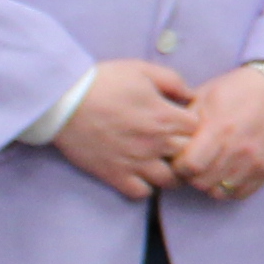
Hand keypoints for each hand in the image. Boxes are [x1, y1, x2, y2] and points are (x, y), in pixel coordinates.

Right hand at [55, 59, 198, 201]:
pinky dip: (146, 186)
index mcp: (164, 117)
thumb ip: (172, 81)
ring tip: (163, 162)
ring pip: (170, 181)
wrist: (64, 101)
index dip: (195, 127)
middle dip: (188, 151)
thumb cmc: (103, 81)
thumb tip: (191, 95)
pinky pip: (142, 193)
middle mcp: (155, 143)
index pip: (199, 131)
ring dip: (172, 173)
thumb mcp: (142, 70)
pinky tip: (141, 173)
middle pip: (189, 157)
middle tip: (177, 144)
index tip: (185, 124)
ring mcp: (136, 163)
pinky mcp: (115, 175)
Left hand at [171, 71, 263, 201]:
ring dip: (209, 183)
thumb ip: (185, 118)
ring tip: (209, 168)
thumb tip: (166, 137)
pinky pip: (239, 193)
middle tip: (193, 164)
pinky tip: (225, 173)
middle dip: (191, 176)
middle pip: (201, 182)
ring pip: (219, 191)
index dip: (179, 165)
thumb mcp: (206, 94)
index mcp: (218, 128)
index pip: (189, 165)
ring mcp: (254, 162)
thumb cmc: (238, 89)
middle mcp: (237, 149)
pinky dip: (228, 188)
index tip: (180, 157)